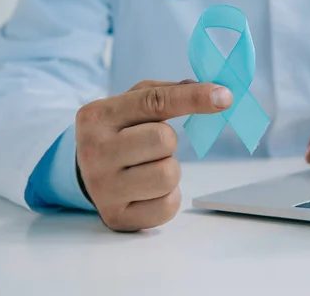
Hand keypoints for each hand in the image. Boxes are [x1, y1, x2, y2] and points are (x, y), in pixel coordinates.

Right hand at [75, 79, 232, 231]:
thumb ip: (167, 92)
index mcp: (97, 116)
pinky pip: (167, 206)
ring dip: (170, 169)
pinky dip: (168, 197)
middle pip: (164, 140)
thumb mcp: (132, 104)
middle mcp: (94, 151)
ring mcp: (102, 188)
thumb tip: (215, 92)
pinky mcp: (116, 217)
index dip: (193, 98)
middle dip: (169, 141)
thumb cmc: (120, 132)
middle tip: (153, 146)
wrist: (85, 173)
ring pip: (168, 175)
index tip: (224, 97)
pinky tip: (149, 191)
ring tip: (149, 168)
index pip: (153, 102)